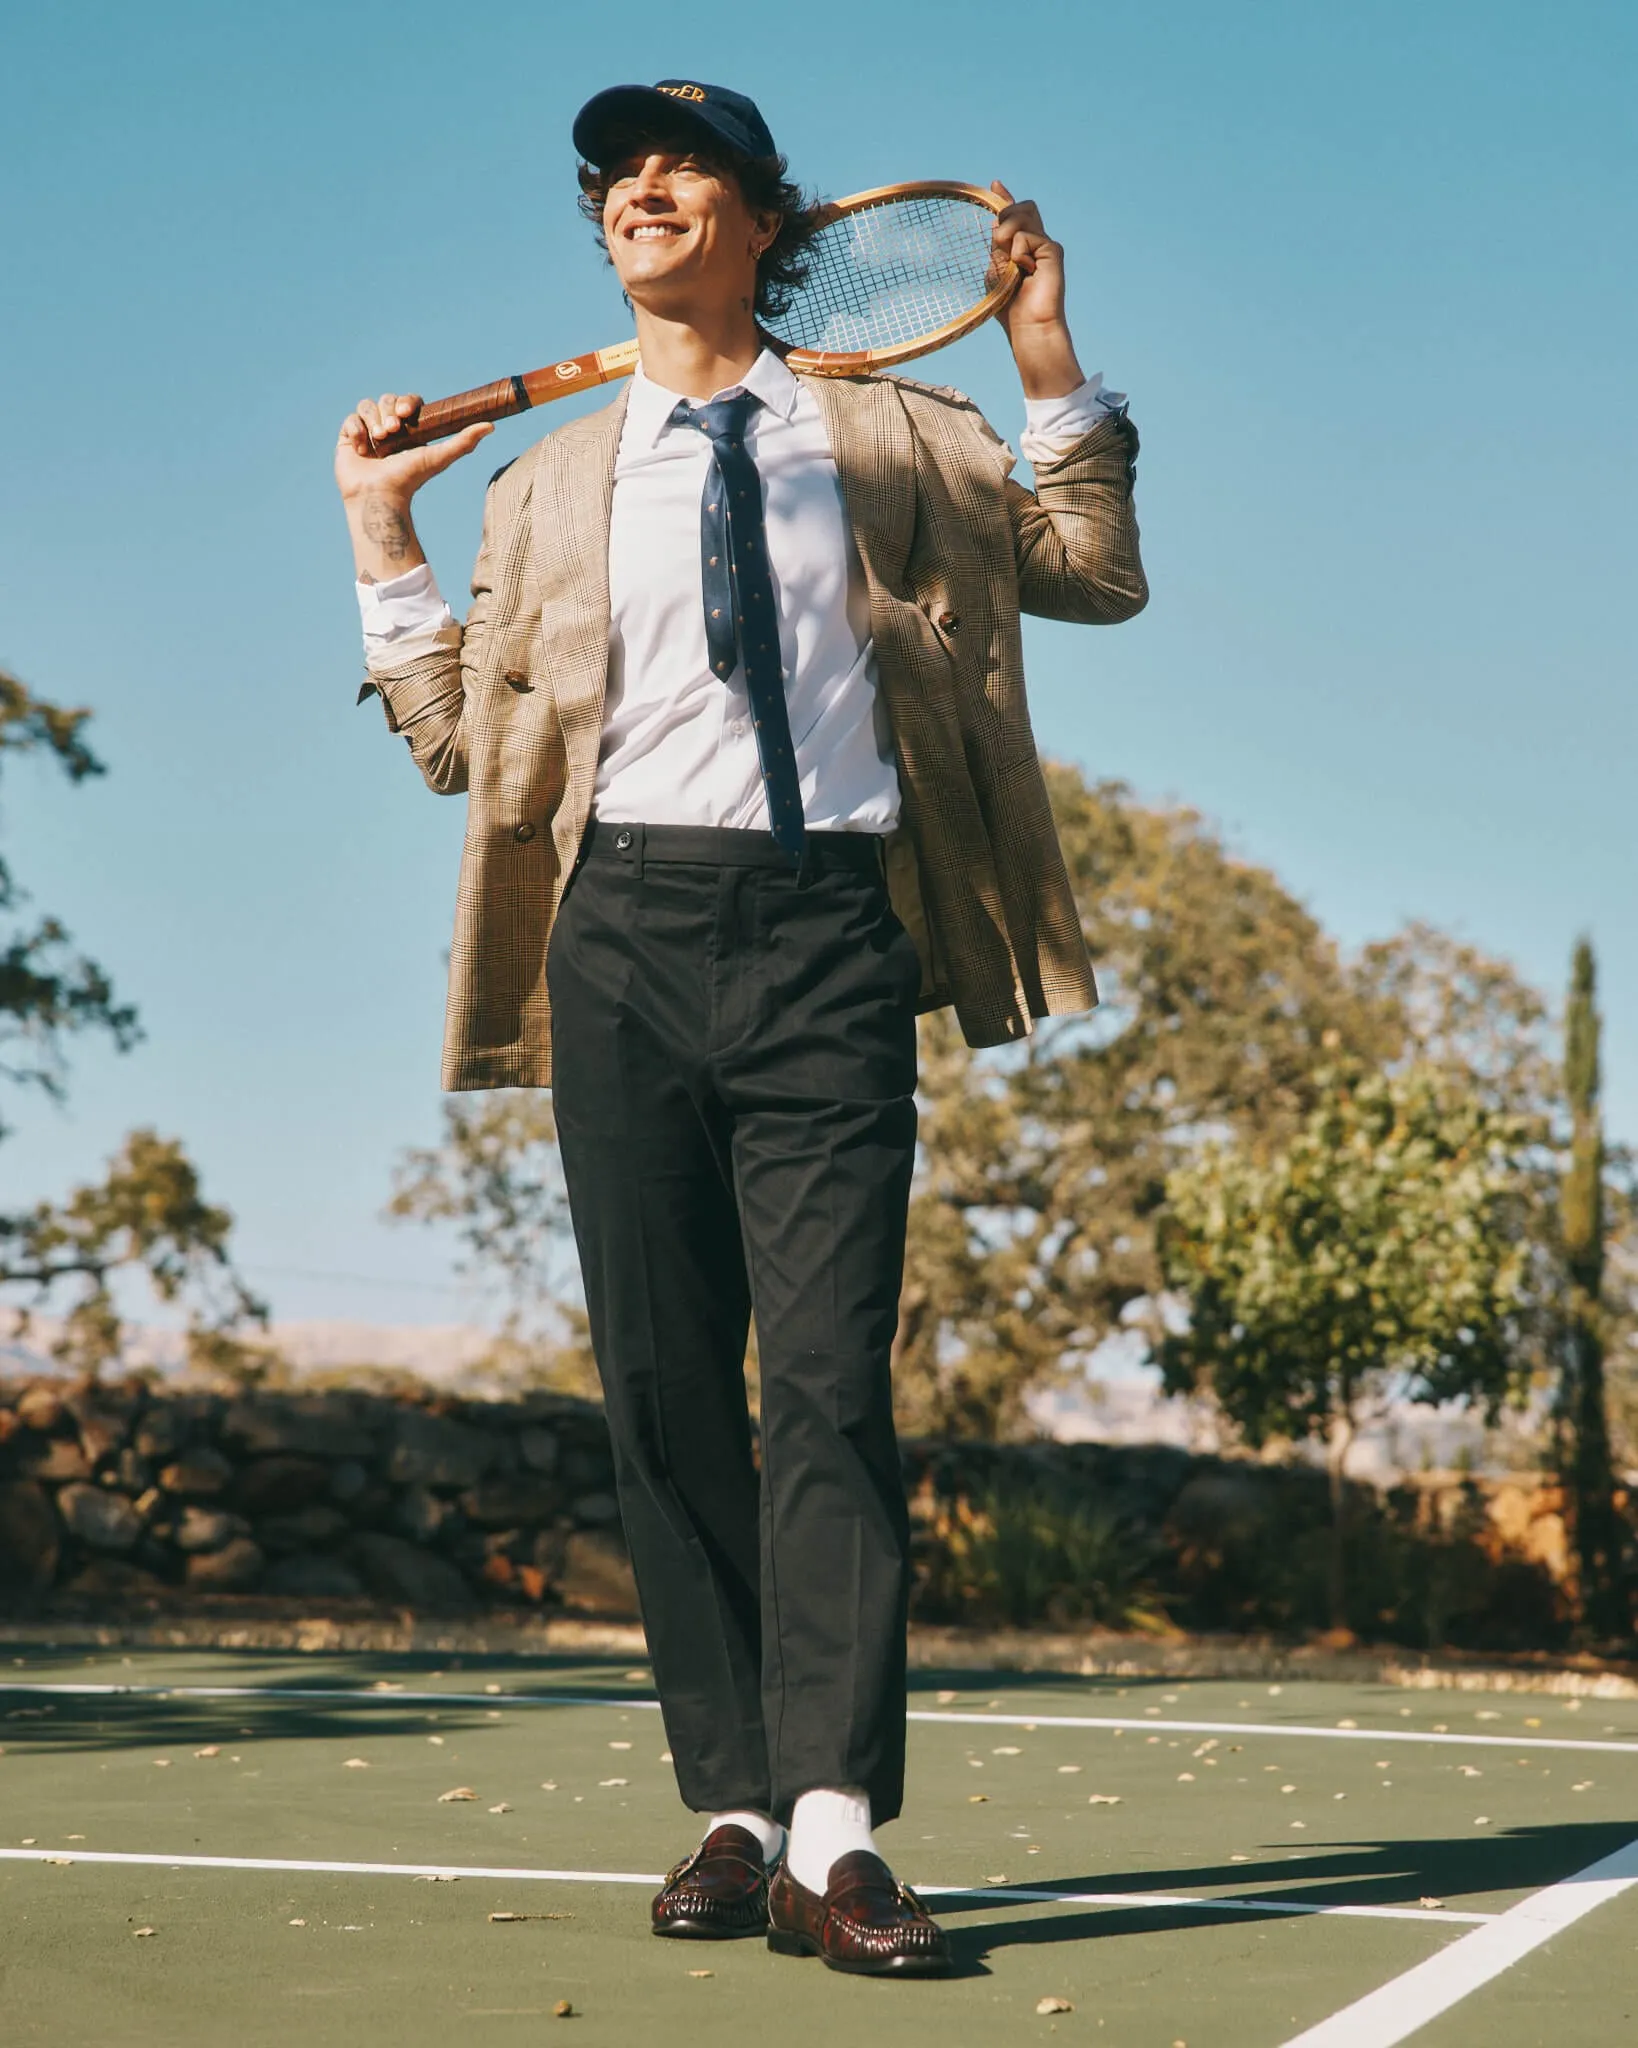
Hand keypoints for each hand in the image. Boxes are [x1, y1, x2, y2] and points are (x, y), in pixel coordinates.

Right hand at [336, 393, 491, 583]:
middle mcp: (388, 429)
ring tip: (379, 441)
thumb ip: (464, 442)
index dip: (406, 402)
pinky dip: (357, 430)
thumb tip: (491, 426)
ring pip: (367, 406)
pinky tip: (363, 448)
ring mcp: (367, 433)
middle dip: (389, 411)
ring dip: (373, 420)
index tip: (406, 413)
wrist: (381, 496)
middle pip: (386, 399)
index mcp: (409, 429)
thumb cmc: (411, 480)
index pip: (407, 402)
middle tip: (393, 431)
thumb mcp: (439, 457)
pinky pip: (350, 420)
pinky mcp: (348, 440)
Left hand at [988, 183, 1084, 399]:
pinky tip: (1025, 271)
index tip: (995, 185)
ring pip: (1023, 214)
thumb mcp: (996, 271)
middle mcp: (1036, 242)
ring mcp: (1046, 245)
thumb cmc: (1010, 307)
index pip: (1015, 215)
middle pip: (1020, 207)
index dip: (1005, 198)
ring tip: (1012, 261)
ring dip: (1008, 232)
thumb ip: (997, 248)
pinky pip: (1026, 236)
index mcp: (1021, 247)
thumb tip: (995, 223)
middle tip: (999, 244)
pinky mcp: (1053, 250)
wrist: (1028, 326)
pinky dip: (1018, 253)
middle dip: (1004, 216)